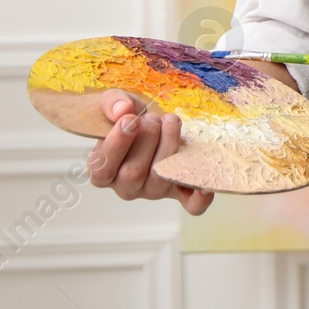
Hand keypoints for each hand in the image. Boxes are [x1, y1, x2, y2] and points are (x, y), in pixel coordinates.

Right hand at [86, 90, 214, 213]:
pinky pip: (191, 205)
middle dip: (147, 138)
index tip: (130, 120)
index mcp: (102, 171)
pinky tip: (206, 184)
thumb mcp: (116, 104)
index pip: (102, 169)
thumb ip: (112, 103)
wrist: (152, 123)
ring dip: (169, 144)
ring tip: (170, 121)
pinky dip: (200, 198)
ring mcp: (153, 191)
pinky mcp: (179, 192)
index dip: (117, 144)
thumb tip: (123, 110)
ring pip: (162, 178)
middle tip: (152, 119)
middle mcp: (126, 186)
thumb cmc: (130, 117)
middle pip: (134, 173)